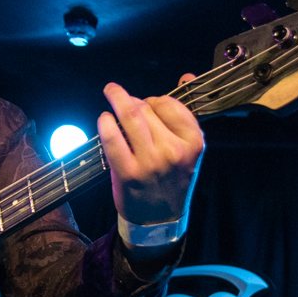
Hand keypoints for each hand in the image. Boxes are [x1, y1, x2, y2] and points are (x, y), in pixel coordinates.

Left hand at [97, 76, 204, 226]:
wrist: (159, 220)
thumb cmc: (171, 181)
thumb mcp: (188, 150)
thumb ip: (184, 116)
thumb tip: (186, 76)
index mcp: (193, 143)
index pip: (170, 104)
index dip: (155, 100)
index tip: (149, 103)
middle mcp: (173, 151)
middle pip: (148, 108)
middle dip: (135, 101)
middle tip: (128, 103)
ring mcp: (150, 162)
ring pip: (130, 117)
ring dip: (117, 100)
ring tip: (112, 93)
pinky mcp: (128, 172)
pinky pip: (112, 138)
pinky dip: (105, 122)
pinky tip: (104, 119)